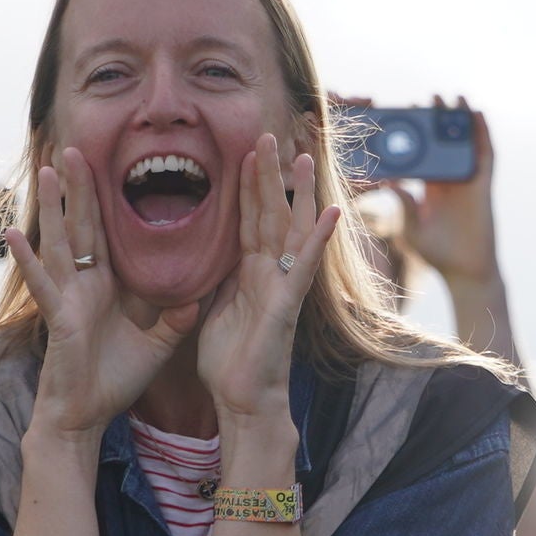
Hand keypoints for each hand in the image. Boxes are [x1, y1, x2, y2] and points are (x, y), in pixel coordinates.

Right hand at [12, 146, 192, 438]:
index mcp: (106, 286)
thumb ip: (173, 320)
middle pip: (82, 226)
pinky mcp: (57, 317)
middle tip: (74, 147)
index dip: (106, 201)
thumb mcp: (155, 346)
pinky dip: (27, 260)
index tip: (107, 166)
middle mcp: (83, 285)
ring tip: (46, 169)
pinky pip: (43, 284)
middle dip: (78, 187)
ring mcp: (66, 298)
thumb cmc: (113, 382)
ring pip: (60, 242)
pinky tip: (12, 235)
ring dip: (53, 207)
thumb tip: (197, 298)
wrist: (85, 417)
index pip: (108, 235)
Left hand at [194, 134, 338, 425]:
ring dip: (294, 192)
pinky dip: (317, 239)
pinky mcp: (286, 305)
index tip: (247, 150)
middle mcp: (270, 273)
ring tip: (301, 156)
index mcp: (250, 272)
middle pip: (271, 213)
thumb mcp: (214, 308)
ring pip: (288, 230)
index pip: (249, 219)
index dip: (248, 185)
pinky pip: (303, 267)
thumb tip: (204, 256)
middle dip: (269, 175)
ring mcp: (282, 287)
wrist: (242, 401)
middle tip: (268, 134)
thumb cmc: (229, 361)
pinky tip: (331, 212)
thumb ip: (216, 279)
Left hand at [389, 98, 498, 287]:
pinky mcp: (483, 185)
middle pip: (445, 144)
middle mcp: (451, 181)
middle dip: (439, 121)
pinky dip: (483, 134)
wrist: (464, 271)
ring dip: (462, 121)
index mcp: (432, 189)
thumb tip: (389, 181)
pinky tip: (477, 115)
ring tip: (454, 98)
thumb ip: (402, 204)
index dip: (418, 136)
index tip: (407, 117)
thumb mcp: (411, 227)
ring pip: (466, 145)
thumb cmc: (437, 254)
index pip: (424, 156)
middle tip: (429, 99)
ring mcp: (468, 182)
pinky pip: (485, 155)